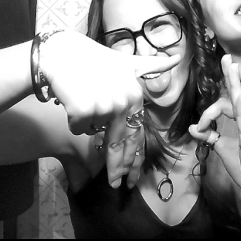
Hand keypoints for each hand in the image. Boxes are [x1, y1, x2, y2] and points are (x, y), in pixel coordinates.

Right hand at [38, 30, 180, 189]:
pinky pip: (78, 127)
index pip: (137, 134)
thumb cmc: (94, 59)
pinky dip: (73, 118)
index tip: (132, 177)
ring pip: (93, 132)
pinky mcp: (84, 110)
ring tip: (83, 100)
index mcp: (135, 95)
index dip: (135, 158)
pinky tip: (73, 99)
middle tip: (115, 185)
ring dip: (87, 122)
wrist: (63, 55)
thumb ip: (151, 66)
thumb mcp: (127, 61)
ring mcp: (104, 107)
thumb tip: (176, 58)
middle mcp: (123, 102)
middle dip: (117, 168)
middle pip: (119, 144)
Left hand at [189, 53, 240, 225]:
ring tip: (231, 66)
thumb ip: (212, 137)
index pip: (232, 104)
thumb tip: (194, 127)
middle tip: (227, 57)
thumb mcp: (225, 151)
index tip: (199, 126)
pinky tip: (239, 96)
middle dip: (232, 77)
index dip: (213, 109)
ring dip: (234, 86)